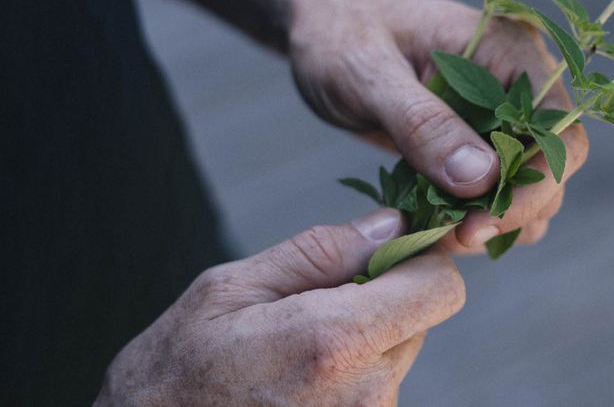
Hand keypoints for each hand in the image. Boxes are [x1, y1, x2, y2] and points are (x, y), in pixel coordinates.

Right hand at [95, 209, 463, 405]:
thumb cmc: (174, 371)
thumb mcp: (231, 289)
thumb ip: (322, 253)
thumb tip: (392, 224)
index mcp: (334, 343)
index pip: (439, 289)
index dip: (423, 257)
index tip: (387, 246)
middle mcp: (366, 393)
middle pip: (420, 318)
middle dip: (383, 295)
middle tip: (314, 299)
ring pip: (397, 353)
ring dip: (362, 337)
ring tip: (290, 348)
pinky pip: (376, 388)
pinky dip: (349, 372)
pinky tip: (293, 379)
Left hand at [287, 0, 587, 251]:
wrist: (325, 29)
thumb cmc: (341, 35)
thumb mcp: (368, 73)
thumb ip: (423, 123)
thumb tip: (482, 177)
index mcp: (511, 51)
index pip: (558, 129)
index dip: (534, 184)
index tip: (477, 224)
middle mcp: (520, 84)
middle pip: (552, 166)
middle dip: (509, 211)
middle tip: (449, 238)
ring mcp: (502, 117)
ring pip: (530, 189)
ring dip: (492, 221)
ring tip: (434, 233)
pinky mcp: (478, 145)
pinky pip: (496, 194)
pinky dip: (470, 218)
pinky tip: (428, 224)